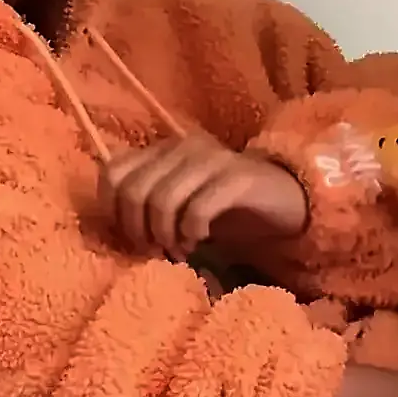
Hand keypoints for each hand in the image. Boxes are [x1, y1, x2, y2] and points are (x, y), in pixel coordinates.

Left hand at [97, 135, 309, 258]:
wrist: (285, 199)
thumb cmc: (224, 207)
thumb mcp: (178, 202)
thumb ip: (146, 203)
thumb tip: (113, 228)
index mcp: (162, 149)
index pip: (112, 172)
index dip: (114, 211)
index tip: (134, 237)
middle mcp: (183, 147)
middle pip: (133, 189)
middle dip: (138, 230)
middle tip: (156, 250)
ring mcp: (212, 159)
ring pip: (162, 199)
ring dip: (165, 235)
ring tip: (179, 249)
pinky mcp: (238, 178)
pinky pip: (199, 207)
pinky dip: (191, 231)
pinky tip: (199, 240)